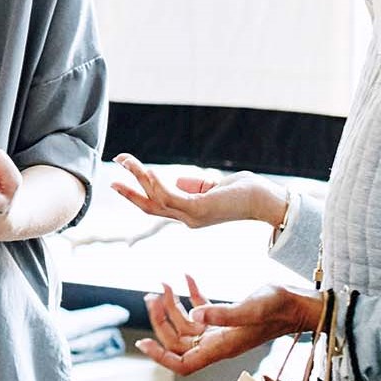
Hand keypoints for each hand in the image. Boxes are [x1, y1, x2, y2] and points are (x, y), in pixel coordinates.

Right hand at [111, 155, 288, 229]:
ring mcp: (191, 217)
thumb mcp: (213, 185)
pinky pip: (170, 197)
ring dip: (139, 178)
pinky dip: (156, 184)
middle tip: (115, 167)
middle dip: (128, 188)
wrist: (265, 199)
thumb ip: (195, 184)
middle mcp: (187, 220)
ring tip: (126, 161)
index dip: (137, 193)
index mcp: (189, 215)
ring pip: (156, 199)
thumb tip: (177, 180)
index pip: (157, 205)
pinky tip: (147, 170)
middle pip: (149, 204)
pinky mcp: (198, 210)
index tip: (120, 179)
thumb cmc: (244, 190)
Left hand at [135, 276, 324, 374]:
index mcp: (220, 347)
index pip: (182, 364)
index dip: (160, 357)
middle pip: (178, 342)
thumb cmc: (281, 307)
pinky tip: (186, 278)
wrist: (302, 303)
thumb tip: (193, 316)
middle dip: (161, 321)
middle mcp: (218, 343)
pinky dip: (190, 296)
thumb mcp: (251, 308)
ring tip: (163, 285)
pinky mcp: (228, 318)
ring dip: (171, 307)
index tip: (142, 342)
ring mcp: (222, 331)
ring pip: (186, 326)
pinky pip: (201, 311)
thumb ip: (222, 314)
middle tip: (151, 296)